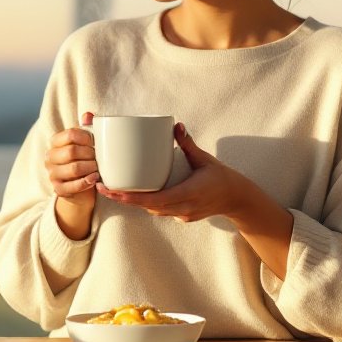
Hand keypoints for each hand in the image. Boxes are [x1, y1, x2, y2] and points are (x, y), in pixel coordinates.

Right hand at [46, 112, 98, 209]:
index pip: (70, 134)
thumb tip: (88, 115)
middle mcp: (50, 157)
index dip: (87, 137)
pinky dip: (87, 182)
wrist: (81, 189)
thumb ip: (87, 128)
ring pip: (74, 169)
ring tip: (98, 168)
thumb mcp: (85, 144)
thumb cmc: (84, 161)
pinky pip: (74, 186)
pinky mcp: (58, 189)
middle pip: (72, 151)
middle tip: (99, 157)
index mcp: (55, 142)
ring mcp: (52, 174)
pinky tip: (95, 178)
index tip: (96, 143)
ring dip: (90, 168)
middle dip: (90, 154)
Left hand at [97, 122, 252, 222]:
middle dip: (124, 199)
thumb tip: (176, 125)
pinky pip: (161, 210)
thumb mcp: (205, 159)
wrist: (238, 199)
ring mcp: (183, 215)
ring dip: (134, 202)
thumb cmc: (223, 177)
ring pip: (153, 210)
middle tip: (102, 186)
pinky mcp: (183, 216)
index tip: (112, 190)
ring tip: (113, 190)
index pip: (154, 200)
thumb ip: (188, 144)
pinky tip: (136, 193)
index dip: (131, 198)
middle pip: (147, 206)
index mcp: (188, 193)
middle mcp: (183, 208)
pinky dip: (148, 203)